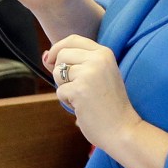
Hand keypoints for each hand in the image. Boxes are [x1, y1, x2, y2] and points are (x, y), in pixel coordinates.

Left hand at [46, 35, 142, 150]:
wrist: (122, 127)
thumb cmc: (109, 104)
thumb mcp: (99, 74)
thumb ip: (77, 62)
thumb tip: (46, 55)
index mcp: (105, 53)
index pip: (73, 39)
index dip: (58, 48)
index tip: (52, 60)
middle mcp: (98, 58)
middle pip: (62, 54)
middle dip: (60, 71)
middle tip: (74, 86)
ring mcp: (89, 73)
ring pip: (58, 72)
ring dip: (63, 86)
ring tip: (81, 96)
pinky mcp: (80, 89)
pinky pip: (59, 91)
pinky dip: (66, 101)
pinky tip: (81, 106)